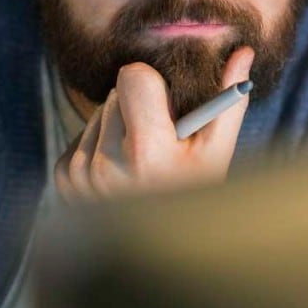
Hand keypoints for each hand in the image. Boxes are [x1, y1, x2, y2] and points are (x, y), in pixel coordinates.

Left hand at [54, 46, 254, 201]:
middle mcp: (106, 166)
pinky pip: (82, 136)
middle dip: (138, 109)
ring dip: (119, 128)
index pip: (132, 76)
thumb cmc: (195, 197)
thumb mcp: (217, 153)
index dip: (153, 86)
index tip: (166, 111)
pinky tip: (122, 172)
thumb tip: (242, 51)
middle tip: (159, 144)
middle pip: (116, 93)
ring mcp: (81, 176)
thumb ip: (228, 100)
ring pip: (98, 114)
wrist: (158, 256)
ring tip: (141, 162)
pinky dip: (100, 147)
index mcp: (147, 153)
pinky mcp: (65, 181)